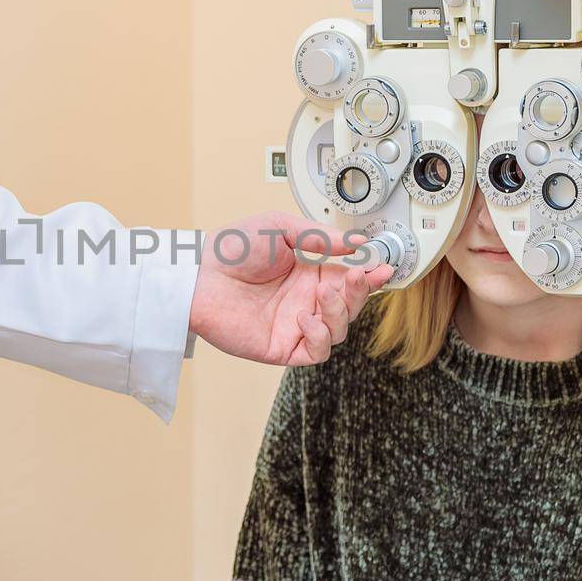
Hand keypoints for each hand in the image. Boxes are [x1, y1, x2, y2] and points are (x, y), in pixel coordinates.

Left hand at [188, 211, 393, 365]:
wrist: (198, 273)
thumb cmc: (231, 248)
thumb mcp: (282, 228)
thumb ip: (322, 236)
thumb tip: (359, 243)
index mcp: (309, 273)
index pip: (350, 279)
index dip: (370, 276)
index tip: (383, 267)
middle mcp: (304, 300)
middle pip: (350, 306)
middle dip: (359, 293)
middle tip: (356, 277)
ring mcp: (294, 324)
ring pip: (338, 331)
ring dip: (339, 313)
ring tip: (322, 294)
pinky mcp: (280, 347)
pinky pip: (315, 352)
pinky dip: (318, 336)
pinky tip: (305, 317)